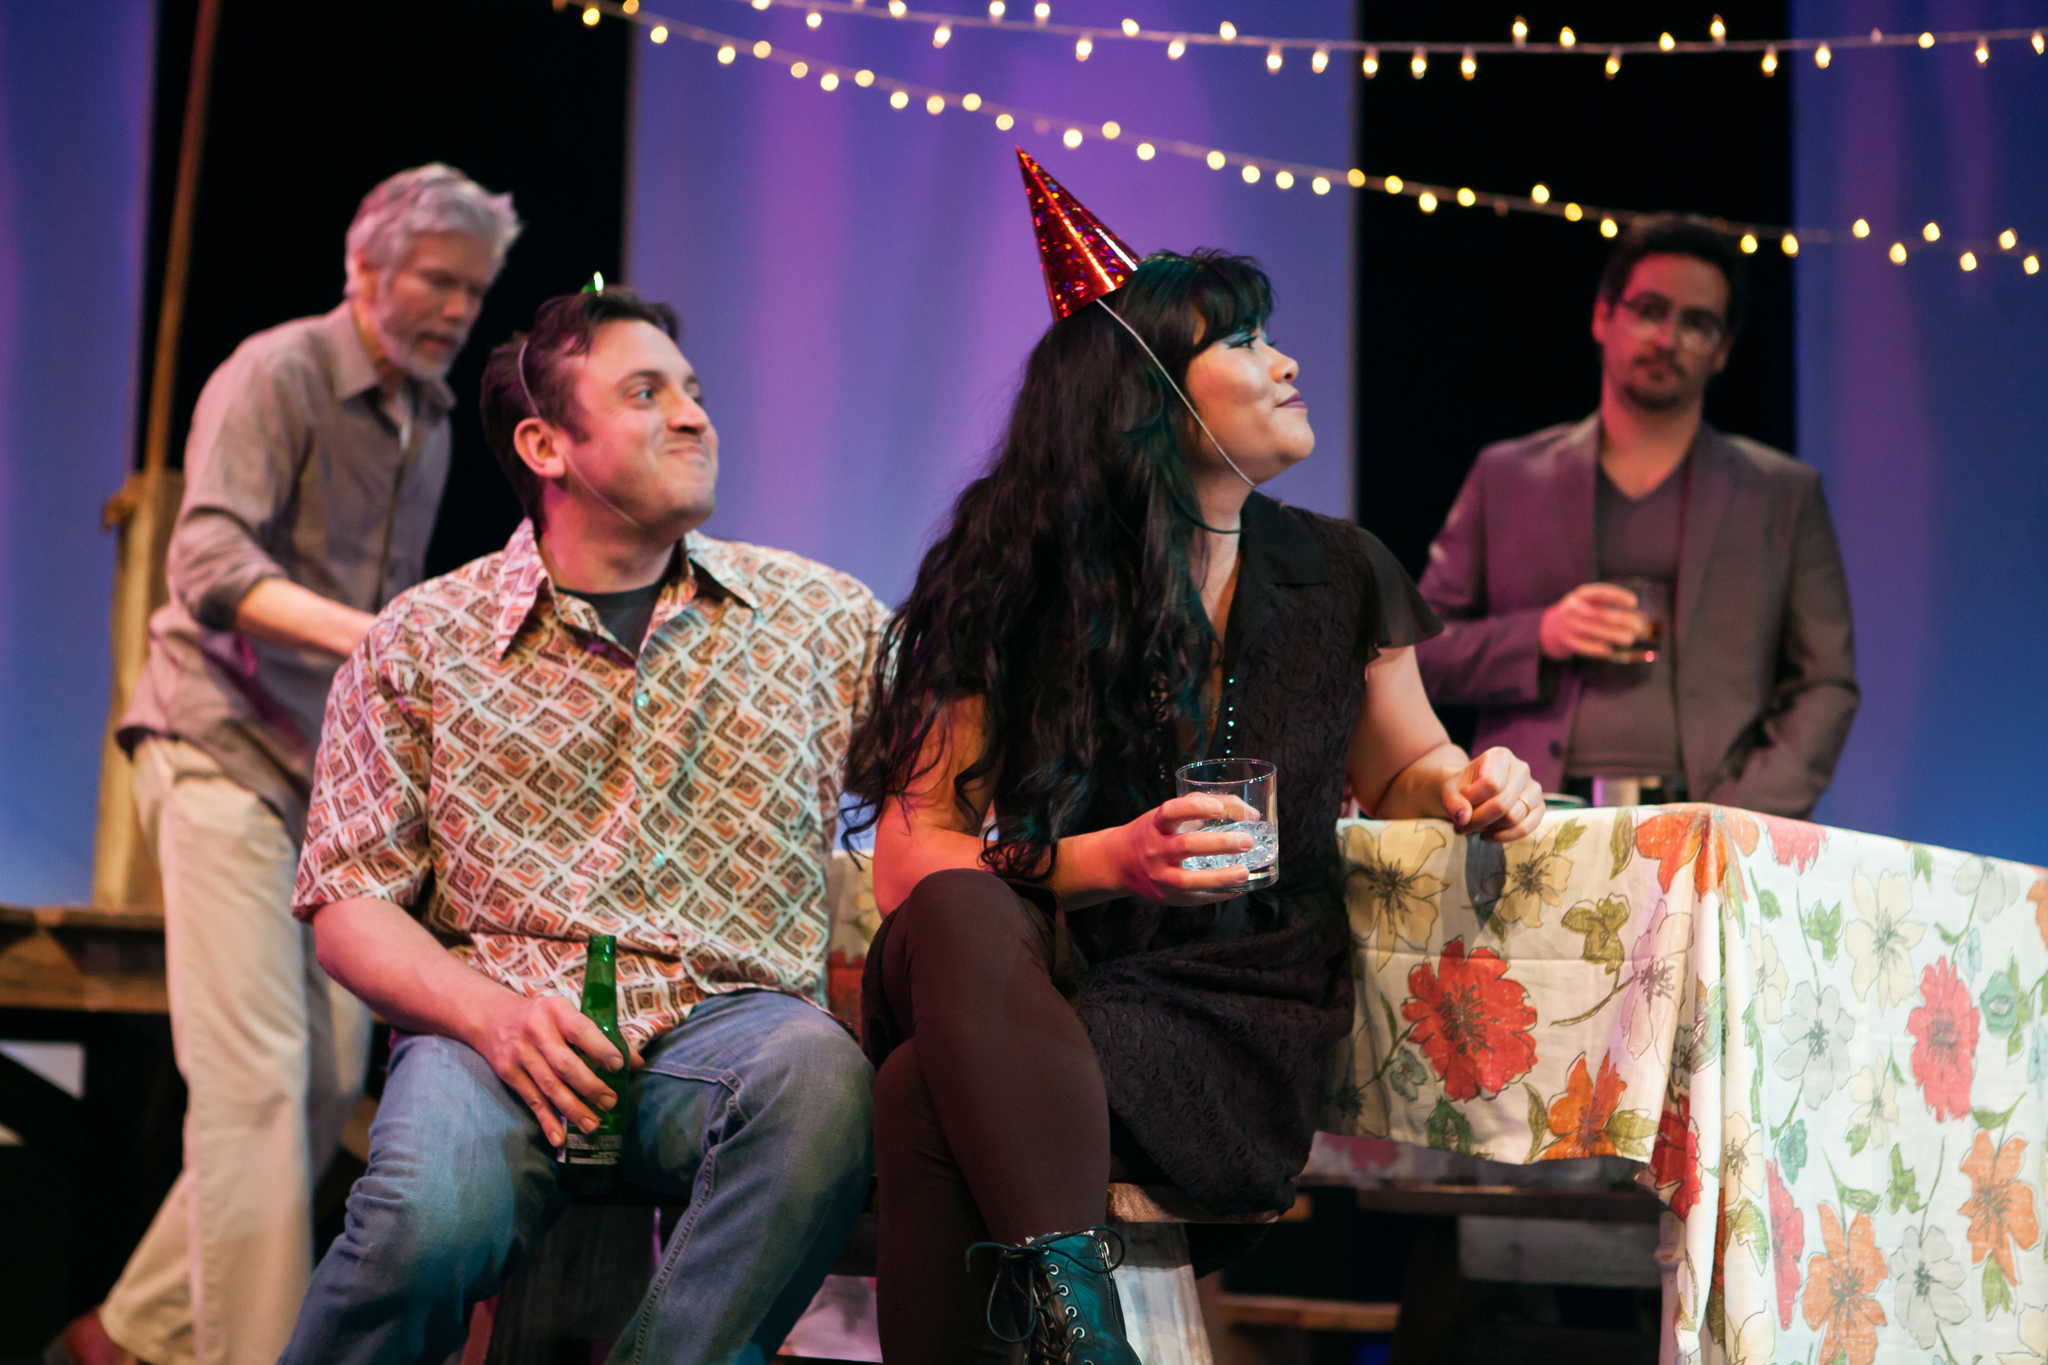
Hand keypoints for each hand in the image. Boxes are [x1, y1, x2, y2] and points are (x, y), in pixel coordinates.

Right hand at [471, 992, 642, 1146]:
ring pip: (549, 1086)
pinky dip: (546, 1120)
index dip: (600, 1049)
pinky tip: (559, 1138)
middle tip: (609, 1102)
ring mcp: (520, 1053)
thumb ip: (601, 1036)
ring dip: (573, 1109)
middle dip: (590, 1086)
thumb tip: (636, 1063)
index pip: (581, 1030)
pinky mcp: (508, 1072)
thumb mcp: (568, 1014)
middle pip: (565, 1064)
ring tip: (592, 1125)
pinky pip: (532, 1100)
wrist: (492, 1018)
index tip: (618, 1066)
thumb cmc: (544, 1017)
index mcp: (557, 1010)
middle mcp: (536, 1030)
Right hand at [1111, 794, 1263, 904]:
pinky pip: (1195, 896)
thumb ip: (1202, 806)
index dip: (1197, 808)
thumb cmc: (1154, 833)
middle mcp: (1155, 849)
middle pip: (1186, 846)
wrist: (1118, 862)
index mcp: (1156, 824)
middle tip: (1247, 840)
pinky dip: (1219, 893)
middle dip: (1219, 843)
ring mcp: (1160, 875)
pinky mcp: (1167, 895)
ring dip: (1220, 876)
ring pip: (1188, 880)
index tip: (1219, 808)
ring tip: (1244, 872)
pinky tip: (1238, 888)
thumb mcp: (1167, 815)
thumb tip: (1249, 812)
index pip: (1172, 811)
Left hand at [1439, 747, 1544, 842]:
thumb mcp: (1450, 790)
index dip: (1473, 799)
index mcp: (1499, 756)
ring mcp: (1533, 788)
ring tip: (1475, 827)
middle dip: (1479, 820)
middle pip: (1502, 804)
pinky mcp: (1539, 807)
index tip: (1462, 800)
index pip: (1490, 783)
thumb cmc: (1464, 787)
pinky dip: (1504, 837)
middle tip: (1462, 825)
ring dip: (1490, 828)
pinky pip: (1526, 828)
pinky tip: (1488, 834)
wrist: (1475, 790)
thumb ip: (1452, 801)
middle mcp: (1521, 768)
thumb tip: (1464, 818)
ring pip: (1514, 818)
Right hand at [1539, 583, 1648, 660]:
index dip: (1617, 597)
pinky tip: (1610, 651)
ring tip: (1629, 639)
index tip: (1634, 603)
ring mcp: (1568, 625)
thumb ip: (1606, 606)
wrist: (1550, 628)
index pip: (1600, 593)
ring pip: (1593, 630)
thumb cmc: (1580, 613)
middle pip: (1599, 614)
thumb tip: (1636, 617)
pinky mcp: (1567, 641)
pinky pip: (1585, 646)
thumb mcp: (1588, 602)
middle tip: (1639, 626)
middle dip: (1621, 620)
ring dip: (1613, 635)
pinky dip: (1598, 649)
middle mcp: (1573, 607)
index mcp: (1581, 595)